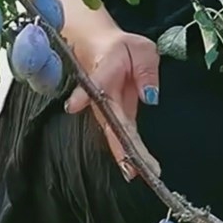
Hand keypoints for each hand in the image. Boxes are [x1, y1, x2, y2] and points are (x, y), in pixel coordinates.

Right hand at [65, 30, 160, 179]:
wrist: (101, 48)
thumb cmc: (122, 48)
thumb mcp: (141, 49)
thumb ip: (146, 70)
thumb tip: (150, 97)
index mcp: (104, 73)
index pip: (94, 85)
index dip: (83, 96)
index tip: (73, 106)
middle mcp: (100, 97)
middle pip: (109, 123)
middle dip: (121, 146)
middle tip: (133, 168)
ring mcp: (104, 110)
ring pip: (113, 135)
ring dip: (125, 155)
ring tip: (137, 174)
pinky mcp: (112, 117)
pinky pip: (120, 137)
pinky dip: (129, 153)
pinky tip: (137, 170)